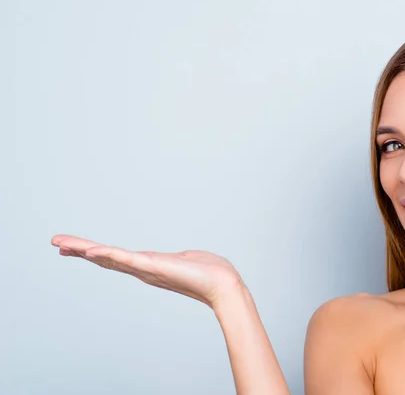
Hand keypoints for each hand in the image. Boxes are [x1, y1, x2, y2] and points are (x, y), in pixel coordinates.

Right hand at [51, 234, 244, 308]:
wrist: (223, 284)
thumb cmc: (210, 273)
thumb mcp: (187, 261)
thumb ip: (177, 260)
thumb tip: (180, 259)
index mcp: (149, 266)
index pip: (116, 258)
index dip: (95, 252)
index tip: (76, 248)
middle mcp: (143, 270)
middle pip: (105, 258)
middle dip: (80, 250)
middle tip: (56, 243)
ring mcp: (147, 269)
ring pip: (109, 257)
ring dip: (85, 250)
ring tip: (62, 244)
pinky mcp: (154, 267)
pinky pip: (127, 260)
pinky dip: (109, 254)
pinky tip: (92, 250)